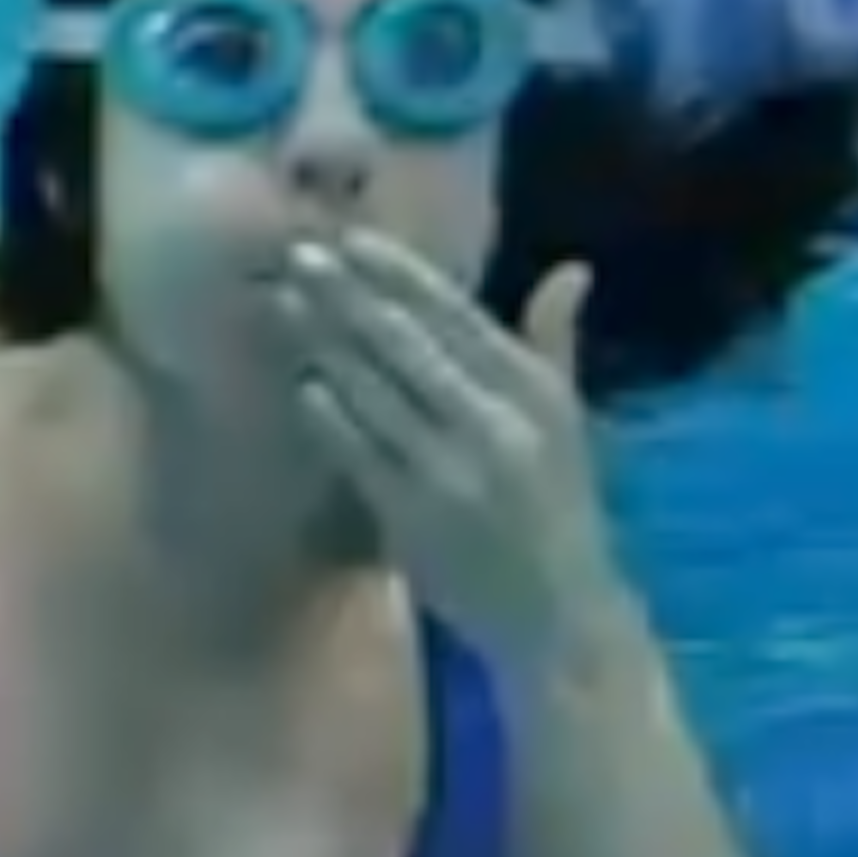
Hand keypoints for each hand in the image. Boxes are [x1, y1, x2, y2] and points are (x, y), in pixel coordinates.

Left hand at [278, 232, 621, 677]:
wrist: (560, 616)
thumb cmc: (562, 514)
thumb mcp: (568, 423)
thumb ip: (554, 344)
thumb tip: (570, 271)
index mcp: (533, 391)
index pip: (457, 315)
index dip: (399, 274)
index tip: (353, 240)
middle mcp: (495, 423)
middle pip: (406, 343)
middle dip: (347, 295)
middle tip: (298, 254)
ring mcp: (451, 472)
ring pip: (376, 392)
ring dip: (326, 345)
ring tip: (287, 305)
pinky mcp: (416, 519)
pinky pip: (362, 455)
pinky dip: (332, 419)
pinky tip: (306, 388)